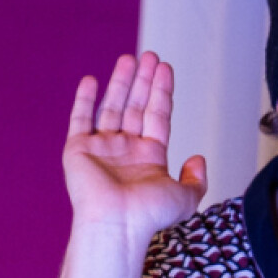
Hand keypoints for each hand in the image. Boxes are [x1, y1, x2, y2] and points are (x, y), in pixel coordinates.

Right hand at [63, 51, 205, 237]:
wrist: (116, 223)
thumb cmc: (149, 215)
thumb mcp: (186, 198)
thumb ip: (197, 179)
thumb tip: (198, 158)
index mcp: (150, 157)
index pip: (157, 115)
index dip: (161, 91)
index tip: (165, 68)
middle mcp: (126, 150)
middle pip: (135, 106)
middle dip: (143, 80)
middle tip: (150, 54)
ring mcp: (102, 149)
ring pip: (112, 107)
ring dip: (120, 83)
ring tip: (128, 58)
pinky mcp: (78, 150)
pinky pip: (80, 119)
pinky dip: (84, 100)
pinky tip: (91, 81)